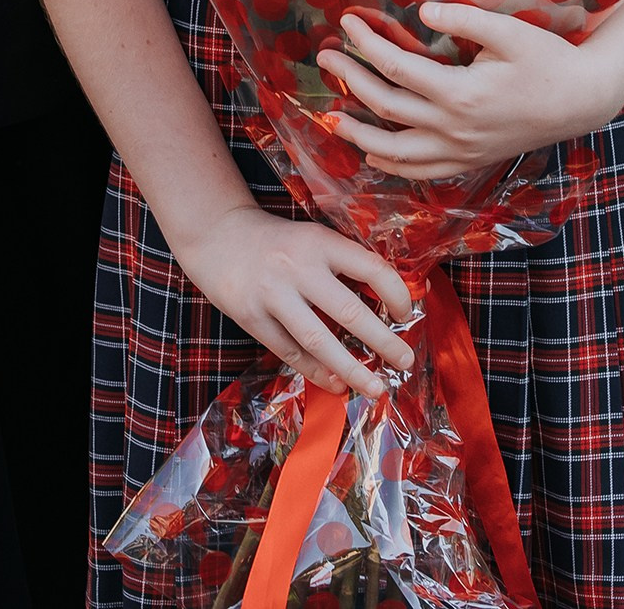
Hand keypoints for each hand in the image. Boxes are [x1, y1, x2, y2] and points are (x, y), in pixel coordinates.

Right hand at [174, 204, 416, 400]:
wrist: (217, 235)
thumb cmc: (278, 242)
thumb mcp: (313, 239)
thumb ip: (344, 265)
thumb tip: (388, 302)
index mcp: (320, 241)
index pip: (370, 267)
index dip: (395, 294)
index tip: (405, 315)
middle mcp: (298, 267)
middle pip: (349, 311)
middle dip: (383, 342)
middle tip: (406, 362)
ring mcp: (273, 294)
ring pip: (319, 340)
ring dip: (351, 369)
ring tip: (375, 388)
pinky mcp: (252, 317)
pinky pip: (290, 351)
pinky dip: (316, 372)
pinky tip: (337, 384)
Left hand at [317, 3, 623, 182]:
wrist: (582, 101)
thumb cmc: (548, 59)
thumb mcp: (509, 31)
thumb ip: (463, 19)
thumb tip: (422, 9)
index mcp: (461, 93)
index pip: (397, 69)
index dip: (367, 44)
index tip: (346, 23)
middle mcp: (456, 128)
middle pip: (387, 108)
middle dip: (351, 81)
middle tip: (323, 57)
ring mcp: (462, 150)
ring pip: (397, 152)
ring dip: (359, 133)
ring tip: (330, 118)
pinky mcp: (470, 161)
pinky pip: (422, 171)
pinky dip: (392, 165)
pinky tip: (372, 153)